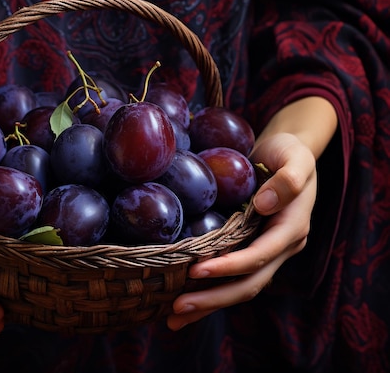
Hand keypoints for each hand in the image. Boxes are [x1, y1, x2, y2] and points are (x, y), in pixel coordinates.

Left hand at [167, 132, 315, 329]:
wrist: (285, 154)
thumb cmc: (288, 152)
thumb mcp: (295, 157)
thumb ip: (287, 179)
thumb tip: (264, 204)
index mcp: (292, 228)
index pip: (259, 256)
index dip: (230, 266)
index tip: (197, 271)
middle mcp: (281, 247)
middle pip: (249, 283)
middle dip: (213, 298)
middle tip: (177, 308)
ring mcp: (267, 252)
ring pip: (240, 287)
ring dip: (208, 303)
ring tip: (174, 318)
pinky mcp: (252, 250)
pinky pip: (232, 277)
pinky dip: (209, 290)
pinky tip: (184, 300)